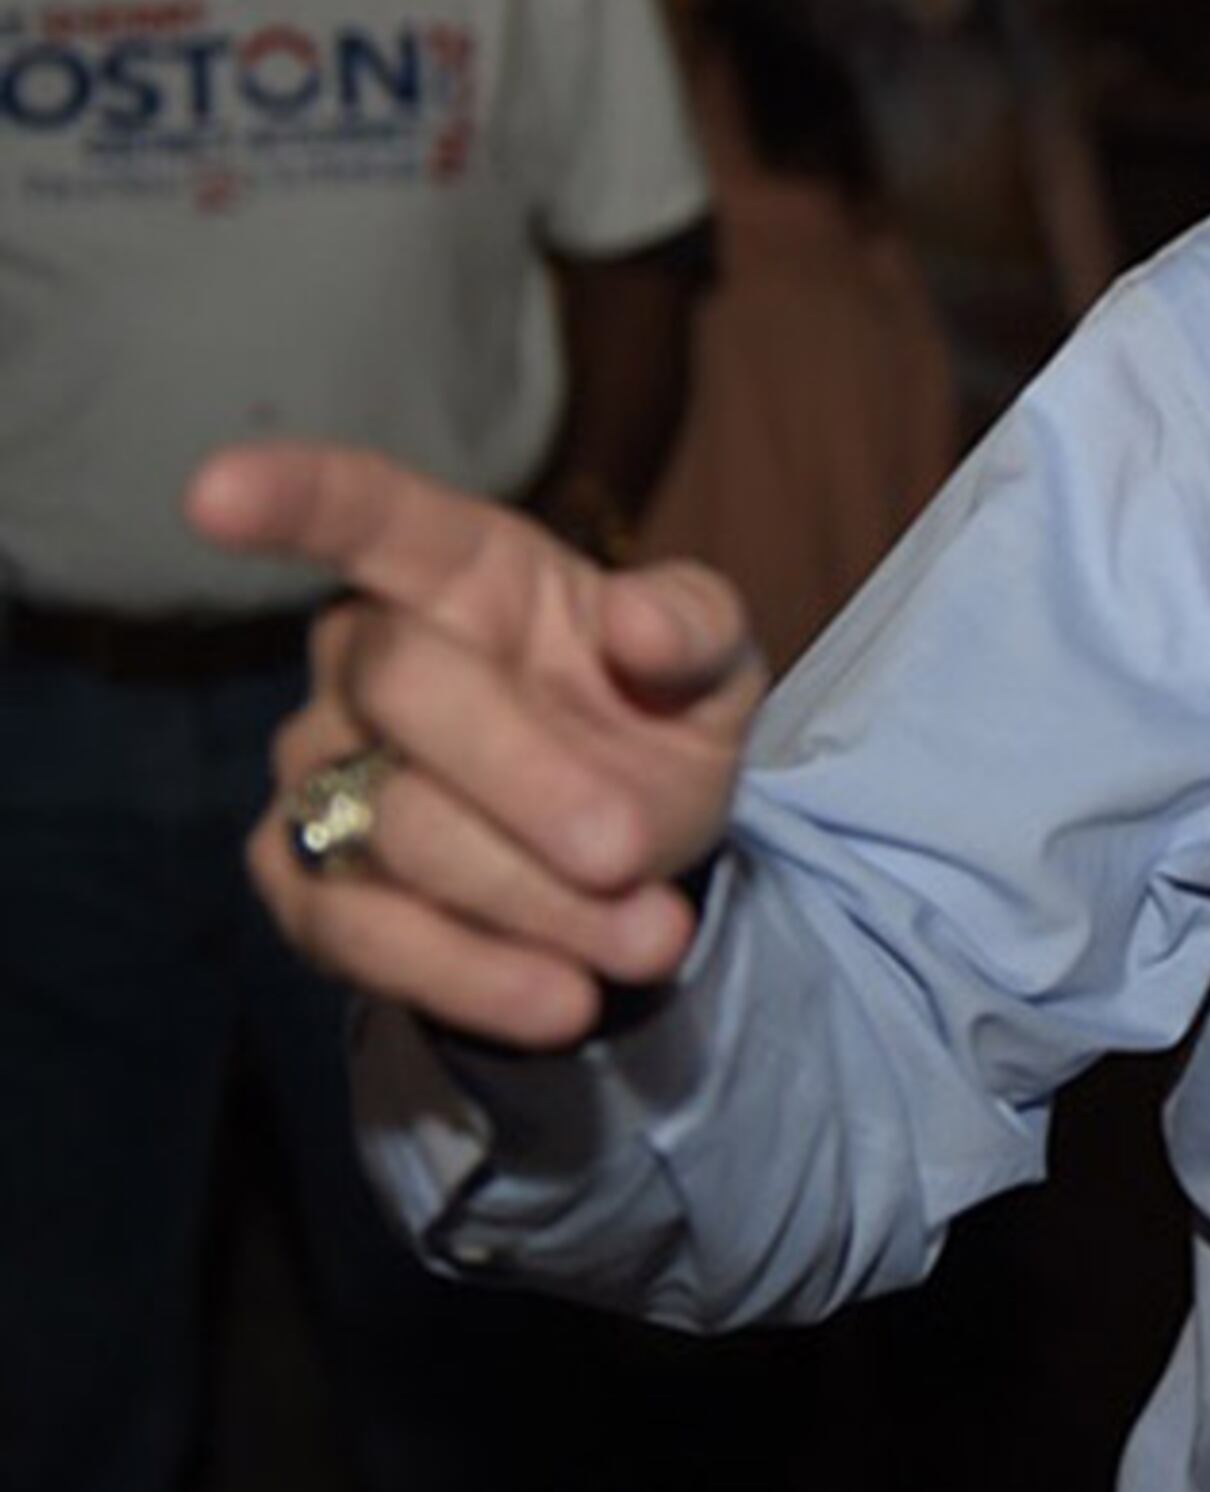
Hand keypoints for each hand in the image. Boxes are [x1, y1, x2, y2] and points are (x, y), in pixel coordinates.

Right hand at [187, 441, 768, 1049]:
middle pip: (403, 690)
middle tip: (633, 848)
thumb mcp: (714, 662)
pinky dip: (470, 975)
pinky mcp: (305, 885)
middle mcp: (362, 660)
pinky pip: (357, 935)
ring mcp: (316, 773)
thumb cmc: (655, 710)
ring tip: (650, 937)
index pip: (364, 512)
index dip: (291, 498)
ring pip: (390, 830)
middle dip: (529, 779)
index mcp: (458, 571)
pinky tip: (561, 998)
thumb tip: (639, 619)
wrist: (645, 847)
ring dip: (531, 896)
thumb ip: (693, 624)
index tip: (213, 493)